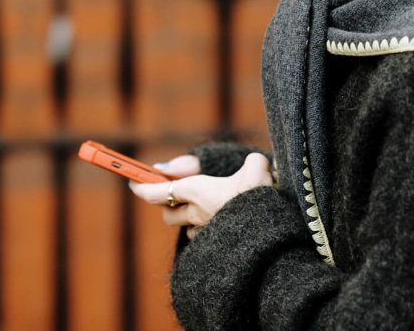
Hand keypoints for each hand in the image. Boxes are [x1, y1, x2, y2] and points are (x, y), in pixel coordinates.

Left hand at [128, 152, 272, 240]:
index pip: (158, 192)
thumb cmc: (267, 198)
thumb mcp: (255, 167)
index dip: (143, 187)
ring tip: (201, 210)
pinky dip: (207, 233)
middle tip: (174, 194)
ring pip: (186, 229)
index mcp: (200, 191)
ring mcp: (208, 235)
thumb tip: (209, 165)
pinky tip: (221, 227)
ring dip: (188, 220)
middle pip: (168, 213)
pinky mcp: (218, 251)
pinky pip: (205, 241)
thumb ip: (234, 162)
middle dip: (167, 204)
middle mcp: (198, 215)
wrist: (279, 238)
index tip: (133, 182)